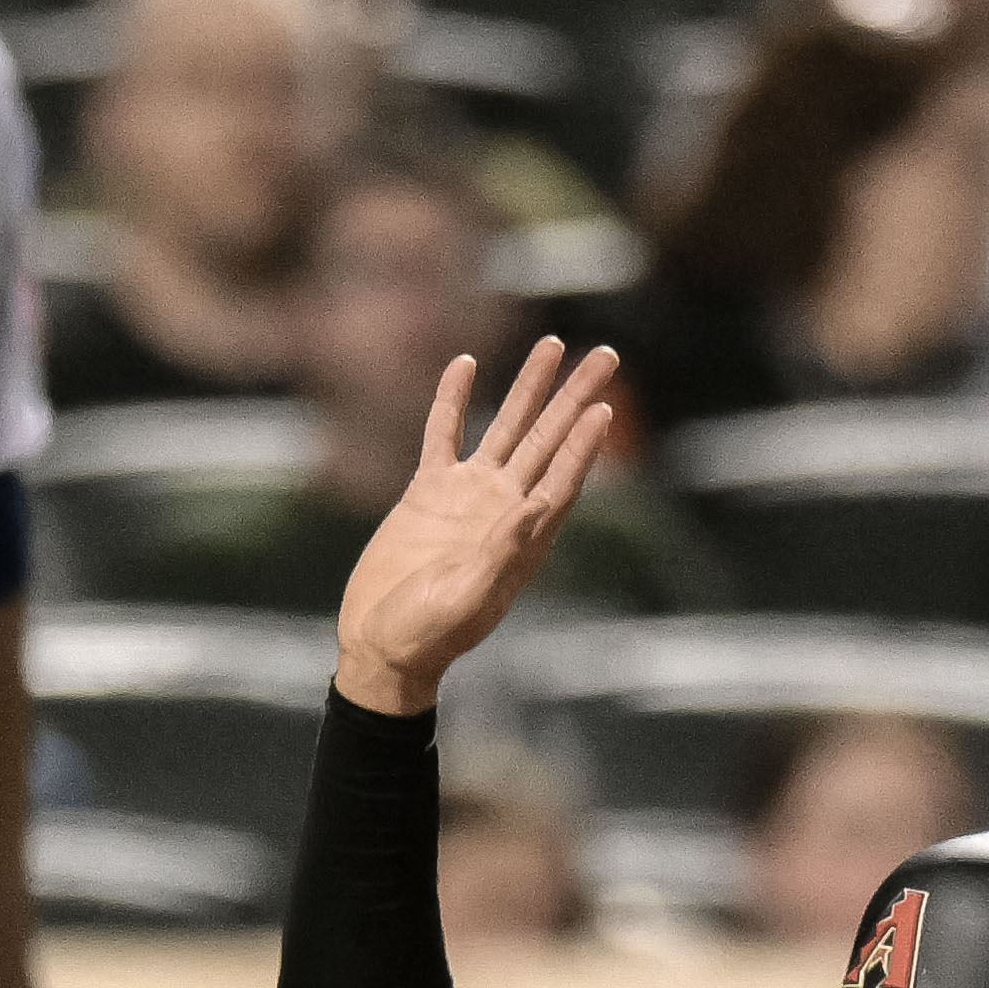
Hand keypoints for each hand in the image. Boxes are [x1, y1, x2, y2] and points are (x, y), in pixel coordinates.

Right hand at [332, 341, 619, 713]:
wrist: (382, 643)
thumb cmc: (427, 636)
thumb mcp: (466, 600)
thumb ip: (501, 554)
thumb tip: (537, 506)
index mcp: (523, 538)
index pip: (563, 478)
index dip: (585, 443)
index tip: (603, 405)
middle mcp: (504, 508)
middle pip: (549, 440)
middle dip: (575, 396)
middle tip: (606, 354)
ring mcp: (468, 496)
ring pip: (507, 427)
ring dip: (530, 387)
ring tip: (552, 344)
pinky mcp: (427, 492)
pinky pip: (443, 434)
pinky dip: (452, 399)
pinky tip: (464, 363)